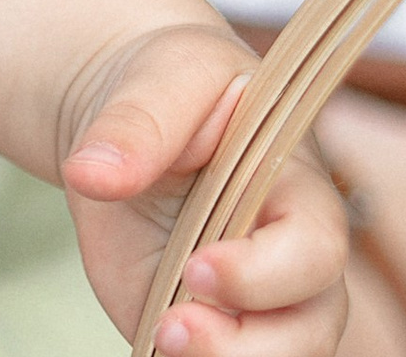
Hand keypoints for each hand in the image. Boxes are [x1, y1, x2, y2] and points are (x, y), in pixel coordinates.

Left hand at [60, 23, 348, 356]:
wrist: (134, 113)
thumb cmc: (170, 83)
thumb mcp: (161, 77)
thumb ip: (136, 124)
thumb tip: (90, 175)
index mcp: (299, 193)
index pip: (315, 251)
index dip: (266, 273)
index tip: (199, 267)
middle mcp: (289, 262)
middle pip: (308, 331)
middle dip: (250, 347)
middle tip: (173, 328)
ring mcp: (249, 303)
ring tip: (162, 338)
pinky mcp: (202, 323)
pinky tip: (155, 349)